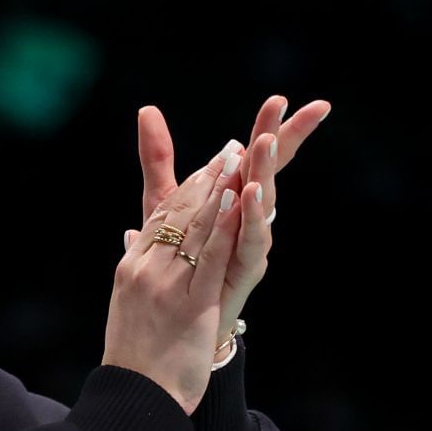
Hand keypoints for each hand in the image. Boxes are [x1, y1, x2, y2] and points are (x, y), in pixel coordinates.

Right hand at [102, 145, 250, 414]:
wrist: (137, 399)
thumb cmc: (137, 359)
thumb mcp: (130, 305)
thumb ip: (135, 267)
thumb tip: (131, 236)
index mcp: (130, 268)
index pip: (160, 217)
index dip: (187, 188)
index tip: (209, 165)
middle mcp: (143, 270)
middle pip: (177, 213)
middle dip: (206, 178)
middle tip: (230, 149)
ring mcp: (164, 285)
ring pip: (195, 227)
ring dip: (219, 189)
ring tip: (238, 160)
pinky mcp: (189, 304)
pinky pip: (210, 256)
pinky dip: (225, 225)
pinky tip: (239, 201)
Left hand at [132, 95, 331, 351]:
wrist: (177, 332)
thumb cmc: (177, 267)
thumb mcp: (163, 206)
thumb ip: (159, 162)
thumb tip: (147, 112)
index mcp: (233, 201)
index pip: (253, 157)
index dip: (267, 128)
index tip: (280, 98)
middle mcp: (247, 220)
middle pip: (266, 172)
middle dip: (278, 138)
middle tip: (283, 106)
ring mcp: (249, 247)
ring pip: (262, 203)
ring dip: (263, 170)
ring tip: (264, 140)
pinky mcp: (243, 273)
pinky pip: (250, 241)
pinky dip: (250, 217)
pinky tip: (251, 192)